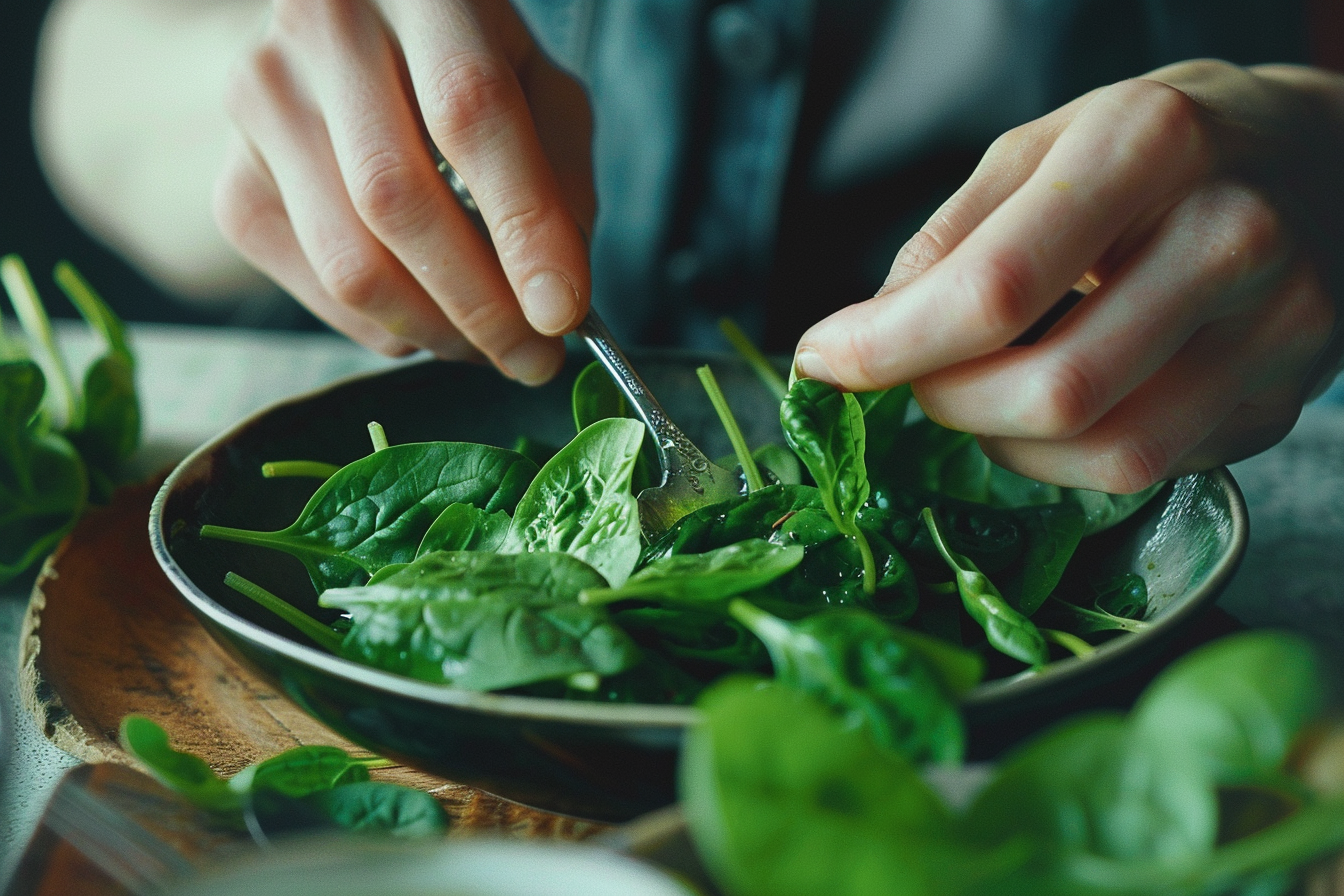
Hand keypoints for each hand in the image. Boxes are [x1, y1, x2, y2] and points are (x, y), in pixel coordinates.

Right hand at [213, 0, 593, 383]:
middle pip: (396, 200)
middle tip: (535, 358)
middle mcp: (322, 29)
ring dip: (435, 331)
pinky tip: (426, 317)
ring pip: (348, 261)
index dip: (522, 225)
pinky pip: (317, 288)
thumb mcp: (535, 84)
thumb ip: (559, 175)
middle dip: (480, 305)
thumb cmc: (461, 62)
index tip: (563, 312)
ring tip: (489, 345)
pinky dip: (386, 328)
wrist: (339, 42)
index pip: (469, 112)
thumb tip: (558, 296)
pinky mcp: (234, 181)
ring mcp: (262, 104)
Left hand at [793, 60, 1343, 492]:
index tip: (827, 362)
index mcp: (1148, 148)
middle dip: (950, 407)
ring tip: (987, 395)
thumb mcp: (1040, 148)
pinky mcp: (1286, 397)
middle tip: (918, 383)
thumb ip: (948, 242)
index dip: (893, 346)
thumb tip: (862, 338)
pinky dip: (1075, 458)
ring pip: (1110, 457)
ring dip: (1009, 448)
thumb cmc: (1159, 150)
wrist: (1320, 159)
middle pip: (1055, 391)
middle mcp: (1230, 237)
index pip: (997, 288)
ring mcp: (1276, 327)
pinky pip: (1154, 469)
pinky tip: (1068, 402)